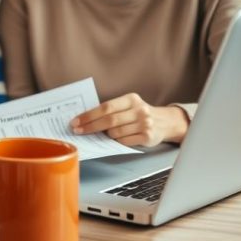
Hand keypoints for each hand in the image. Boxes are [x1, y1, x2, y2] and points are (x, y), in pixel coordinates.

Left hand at [70, 93, 188, 146]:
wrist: (165, 122)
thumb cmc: (138, 114)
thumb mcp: (128, 106)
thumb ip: (111, 110)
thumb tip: (85, 119)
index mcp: (131, 99)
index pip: (105, 107)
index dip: (88, 115)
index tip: (75, 122)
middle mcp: (139, 110)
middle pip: (109, 120)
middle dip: (90, 126)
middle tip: (78, 131)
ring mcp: (145, 123)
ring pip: (116, 133)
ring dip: (106, 135)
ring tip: (104, 134)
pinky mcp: (148, 137)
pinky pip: (124, 142)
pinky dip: (117, 141)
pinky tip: (117, 139)